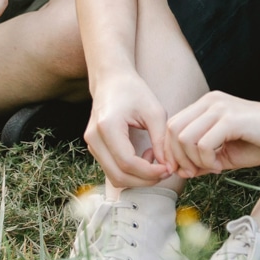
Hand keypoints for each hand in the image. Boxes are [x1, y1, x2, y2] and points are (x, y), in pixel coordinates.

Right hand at [85, 73, 173, 189]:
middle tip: (165, 170)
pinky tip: (143, 156)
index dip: (149, 172)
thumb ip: (161, 140)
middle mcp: (94, 137)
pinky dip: (130, 172)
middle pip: (119, 176)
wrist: (112, 80)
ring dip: (138, 177)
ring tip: (153, 158)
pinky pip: (112, 170)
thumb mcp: (154, 111)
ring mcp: (91, 144)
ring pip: (114, 177)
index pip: (127, 163)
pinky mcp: (94, 148)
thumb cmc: (134, 91)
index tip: (168, 168)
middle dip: (145, 180)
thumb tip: (168, 167)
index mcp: (107, 126)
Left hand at [165, 92, 259, 177]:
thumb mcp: (225, 152)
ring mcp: (219, 108)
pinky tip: (221, 166)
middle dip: (177, 157)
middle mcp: (209, 101)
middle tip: (194, 173)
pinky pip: (203, 144)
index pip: (172, 125)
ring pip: (184, 137)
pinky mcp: (230, 119)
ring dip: (194, 160)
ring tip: (213, 167)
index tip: (184, 170)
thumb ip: (202, 158)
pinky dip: (207, 161)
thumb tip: (180, 171)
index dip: (171, 150)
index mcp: (206, 105)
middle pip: (172, 129)